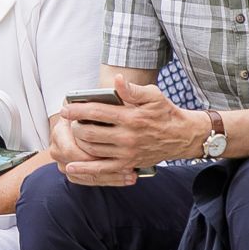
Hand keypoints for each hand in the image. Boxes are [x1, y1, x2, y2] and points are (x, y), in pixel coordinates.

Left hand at [57, 78, 200, 185]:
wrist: (182, 137)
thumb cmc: (166, 113)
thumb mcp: (154, 96)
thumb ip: (133, 90)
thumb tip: (118, 80)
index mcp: (131, 116)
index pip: (96, 112)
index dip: (77, 110)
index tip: (65, 108)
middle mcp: (127, 136)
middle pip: (88, 132)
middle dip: (74, 126)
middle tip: (71, 122)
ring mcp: (126, 152)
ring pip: (91, 149)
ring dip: (78, 142)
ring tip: (74, 135)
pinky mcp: (127, 164)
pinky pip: (101, 169)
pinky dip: (84, 168)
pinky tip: (71, 166)